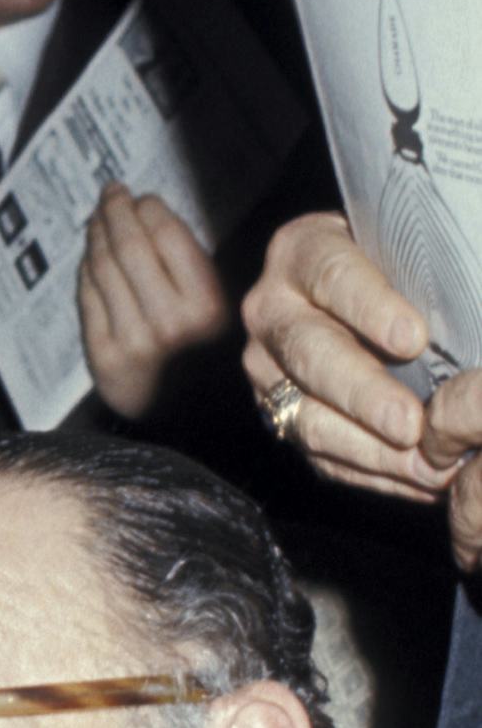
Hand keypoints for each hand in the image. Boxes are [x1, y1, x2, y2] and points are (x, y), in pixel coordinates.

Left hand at [77, 186, 232, 417]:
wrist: (190, 425)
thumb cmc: (208, 357)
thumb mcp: (220, 310)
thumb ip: (191, 267)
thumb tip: (147, 213)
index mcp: (207, 305)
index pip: (167, 236)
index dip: (148, 208)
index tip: (141, 196)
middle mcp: (169, 322)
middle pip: (130, 246)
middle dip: (116, 211)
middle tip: (110, 193)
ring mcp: (132, 340)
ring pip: (103, 269)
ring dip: (96, 236)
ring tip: (97, 219)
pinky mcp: (103, 358)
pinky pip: (88, 299)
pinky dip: (86, 271)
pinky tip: (89, 257)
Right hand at [239, 211, 455, 508]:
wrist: (354, 292)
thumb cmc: (398, 262)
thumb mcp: (404, 246)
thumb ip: (429, 269)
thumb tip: (469, 312)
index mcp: (301, 252)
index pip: (332, 275)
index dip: (370, 308)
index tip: (414, 339)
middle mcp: (272, 310)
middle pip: (311, 354)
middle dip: (364, 394)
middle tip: (411, 425)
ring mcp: (267, 370)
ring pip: (306, 416)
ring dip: (368, 449)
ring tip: (424, 468)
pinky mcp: (278, 417)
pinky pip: (319, 456)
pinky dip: (371, 475)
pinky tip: (416, 482)